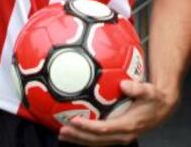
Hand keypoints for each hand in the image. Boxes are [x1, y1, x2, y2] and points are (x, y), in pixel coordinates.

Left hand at [58, 80, 175, 144]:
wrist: (161, 107)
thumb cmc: (154, 99)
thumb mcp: (150, 91)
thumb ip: (138, 88)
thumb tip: (124, 84)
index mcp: (127, 126)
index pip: (103, 129)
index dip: (88, 127)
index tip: (74, 121)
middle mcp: (121, 135)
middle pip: (95, 140)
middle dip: (78, 137)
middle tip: (62, 130)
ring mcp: (118, 136)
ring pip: (95, 141)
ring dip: (79, 138)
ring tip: (62, 133)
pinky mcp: (116, 133)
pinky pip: (98, 136)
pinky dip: (85, 134)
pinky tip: (74, 127)